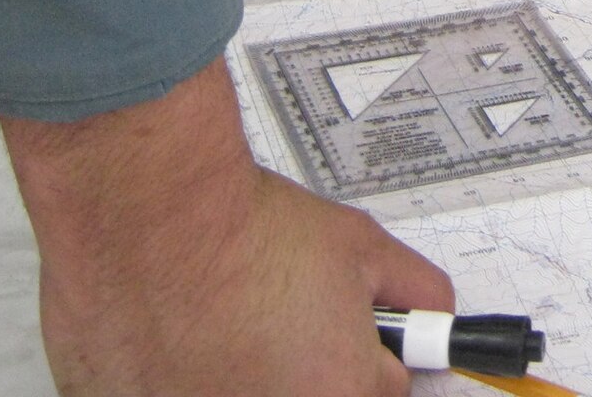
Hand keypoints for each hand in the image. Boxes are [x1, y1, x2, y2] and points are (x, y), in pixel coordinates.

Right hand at [3, 57, 451, 396]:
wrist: (156, 212)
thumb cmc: (248, 231)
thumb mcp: (362, 246)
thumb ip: (415, 291)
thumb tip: (435, 315)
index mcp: (338, 396)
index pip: (380, 394)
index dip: (365, 353)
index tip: (346, 335)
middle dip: (304, 367)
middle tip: (280, 317)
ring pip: (245, 395)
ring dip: (242, 373)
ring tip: (227, 318)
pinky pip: (185, 391)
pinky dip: (188, 373)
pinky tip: (182, 328)